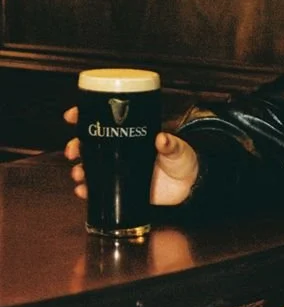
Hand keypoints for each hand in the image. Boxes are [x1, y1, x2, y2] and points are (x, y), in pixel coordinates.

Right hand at [63, 107, 198, 205]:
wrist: (188, 186)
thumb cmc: (182, 159)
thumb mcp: (177, 148)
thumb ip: (170, 144)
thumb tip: (161, 139)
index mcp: (132, 135)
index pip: (105, 121)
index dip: (85, 115)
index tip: (72, 115)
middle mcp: (122, 151)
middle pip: (91, 145)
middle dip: (76, 146)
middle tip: (73, 151)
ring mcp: (120, 169)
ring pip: (91, 167)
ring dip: (80, 169)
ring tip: (78, 174)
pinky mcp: (121, 188)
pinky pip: (99, 189)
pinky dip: (88, 190)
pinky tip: (83, 191)